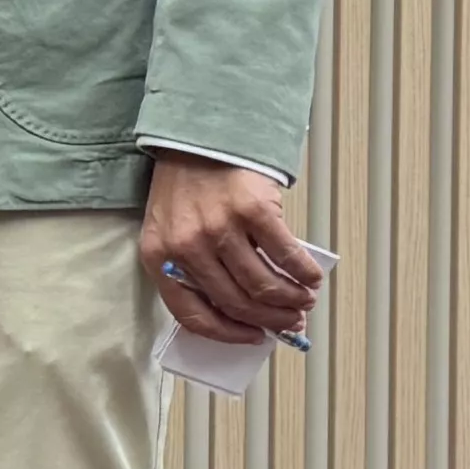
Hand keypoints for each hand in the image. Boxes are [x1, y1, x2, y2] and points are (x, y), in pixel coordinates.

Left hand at [141, 152, 319, 343]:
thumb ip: (196, 267)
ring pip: (262, 285)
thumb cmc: (188, 184)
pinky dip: (303, 273)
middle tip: (290, 322)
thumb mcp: (173, 228)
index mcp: (159, 255)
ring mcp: (219, 227)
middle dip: (269, 320)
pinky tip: (311, 277)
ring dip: (290, 301)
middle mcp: (186, 245)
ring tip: (304, 301)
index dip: (226, 333)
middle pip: (235, 302)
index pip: (191, 314)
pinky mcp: (252, 209)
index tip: (250, 338)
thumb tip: (246, 311)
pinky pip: (285, 254)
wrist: (199, 130)